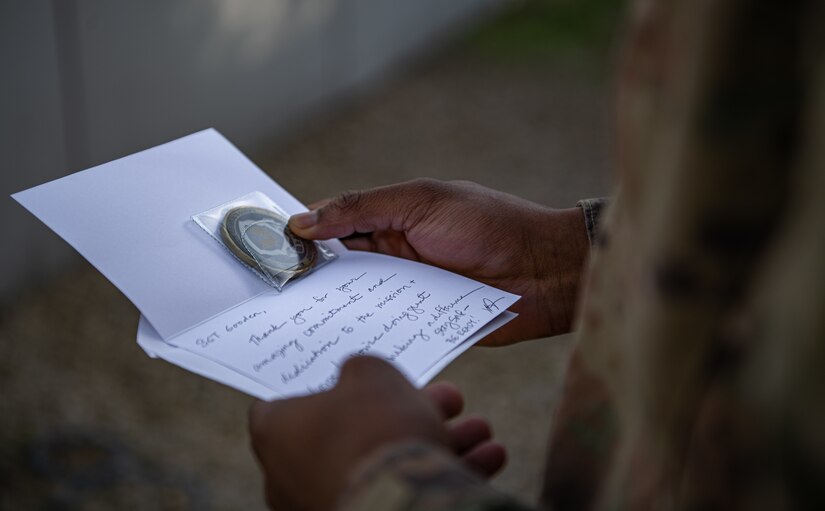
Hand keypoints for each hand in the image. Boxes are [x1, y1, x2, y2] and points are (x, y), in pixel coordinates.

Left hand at [249, 356, 505, 510]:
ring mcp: (322, 503)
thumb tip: (359, 377)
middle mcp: (291, 474)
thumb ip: (362, 369)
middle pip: (355, 432)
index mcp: (276, 432)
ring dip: (438, 442)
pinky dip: (439, 474)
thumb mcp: (373, 374)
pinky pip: (398, 491)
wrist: (401, 503)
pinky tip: (486, 458)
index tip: (354, 377)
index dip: (324, 385)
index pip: (285, 402)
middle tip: (447, 399)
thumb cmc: (376, 430)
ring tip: (479, 430)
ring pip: (385, 464)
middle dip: (409, 412)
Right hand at [289, 179, 589, 344]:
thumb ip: (364, 209)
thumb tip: (304, 219)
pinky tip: (336, 340)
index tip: (266, 248)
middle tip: (271, 291)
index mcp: (392, 219)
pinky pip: (386, 327)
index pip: (335, 225)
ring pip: (358, 300)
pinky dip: (365, 331)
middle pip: (340, 267)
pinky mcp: (423, 322)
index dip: (303, 235)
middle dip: (310, 276)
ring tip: (294, 318)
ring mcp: (407, 291)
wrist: (546, 271)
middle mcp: (394, 256)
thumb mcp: (422, 202)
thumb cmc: (489, 224)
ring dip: (333, 306)